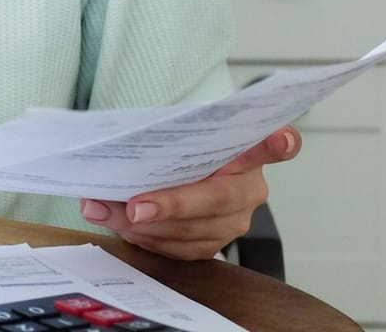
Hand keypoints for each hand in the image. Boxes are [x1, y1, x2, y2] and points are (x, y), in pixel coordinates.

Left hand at [79, 126, 299, 260]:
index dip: (277, 144)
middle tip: (136, 208)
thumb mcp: (179, 135)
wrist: (180, 172)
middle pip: (216, 201)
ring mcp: (231, 223)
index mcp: (245, 154)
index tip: (281, 137)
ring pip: (191, 232)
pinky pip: (176, 249)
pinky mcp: (211, 245)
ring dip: (143, 226)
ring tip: (103, 210)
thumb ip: (167, 137)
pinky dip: (142, 237)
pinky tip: (117, 223)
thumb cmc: (181, 148)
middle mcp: (247, 191)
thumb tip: (124, 146)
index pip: (267, 146)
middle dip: (172, 206)